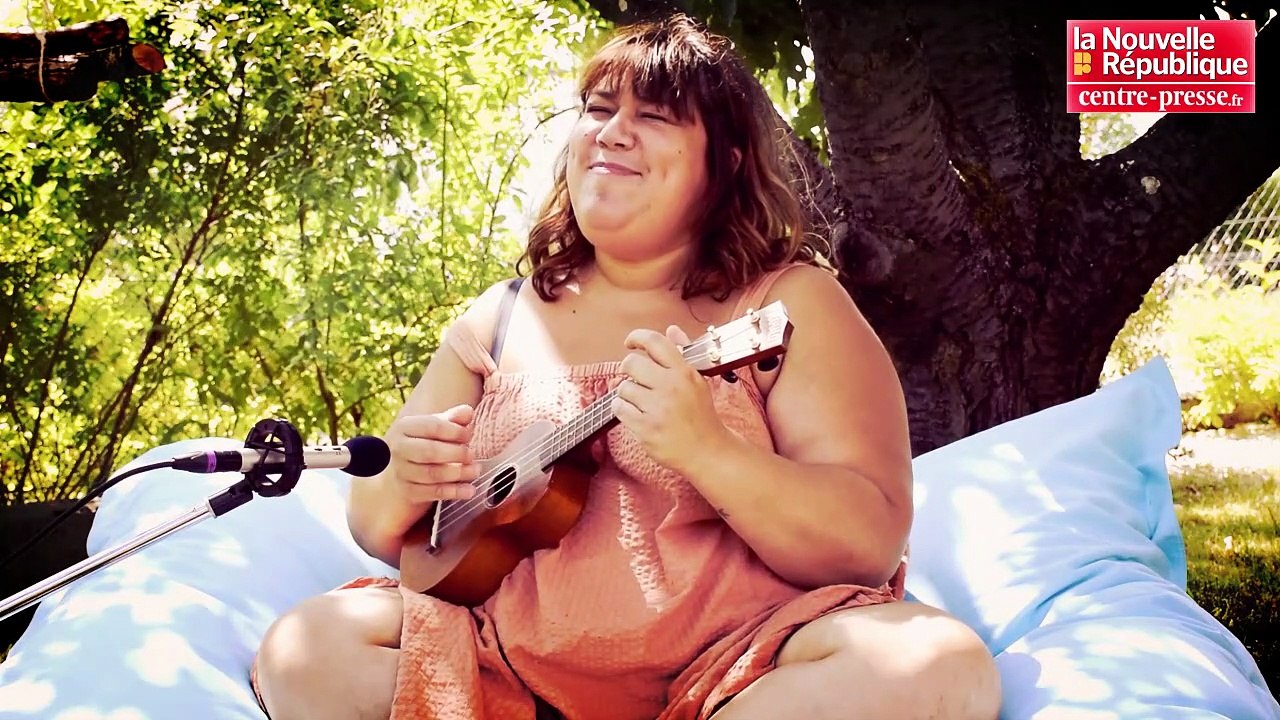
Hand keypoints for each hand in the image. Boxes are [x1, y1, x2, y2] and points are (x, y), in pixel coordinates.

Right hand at [384, 404, 480, 503]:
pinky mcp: (408, 491)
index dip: (455, 431)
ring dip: (458, 473)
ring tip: (475, 470)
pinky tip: (469, 489)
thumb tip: (468, 412)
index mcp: (405, 427)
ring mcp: (402, 471)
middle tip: (472, 455)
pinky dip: (454, 492)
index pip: (432, 426)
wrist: (401, 469)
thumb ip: (453, 419)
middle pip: (430, 451)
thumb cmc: (424, 443)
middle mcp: (399, 448)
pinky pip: (433, 492)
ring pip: (432, 474)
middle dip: (457, 454)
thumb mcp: (436, 426)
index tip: (469, 435)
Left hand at [612, 325, 731, 475]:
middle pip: (631, 363)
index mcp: (684, 372)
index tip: (630, 343)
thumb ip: (682, 353)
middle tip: (636, 379)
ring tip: (641, 402)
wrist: (707, 451)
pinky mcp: (646, 428)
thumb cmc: (701, 415)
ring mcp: (658, 408)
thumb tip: (671, 330)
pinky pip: (619, 408)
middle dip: (629, 370)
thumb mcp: (697, 381)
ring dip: (627, 394)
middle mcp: (671, 387)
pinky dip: (622, 410)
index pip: (655, 342)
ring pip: (623, 387)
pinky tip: (635, 414)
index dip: (637, 337)